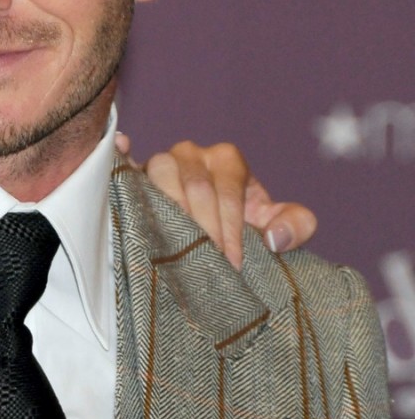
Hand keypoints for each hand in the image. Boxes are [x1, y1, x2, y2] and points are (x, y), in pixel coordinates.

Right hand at [115, 135, 316, 269]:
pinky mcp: (135, 173)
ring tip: (177, 247)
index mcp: (227, 159)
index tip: (231, 263)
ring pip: (161, 176)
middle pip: (196, 186)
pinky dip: (123, 158)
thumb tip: (276, 237)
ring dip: (170, 214)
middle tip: (208, 266)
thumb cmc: (242, 222)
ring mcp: (160, 160)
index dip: (231, 229)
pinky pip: (126, 163)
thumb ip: (295, 225)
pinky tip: (123, 153)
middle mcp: (192, 153)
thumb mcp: (273, 224)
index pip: (229, 192)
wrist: (210, 223)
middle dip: (204, 230)